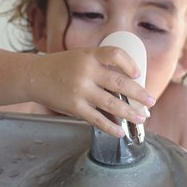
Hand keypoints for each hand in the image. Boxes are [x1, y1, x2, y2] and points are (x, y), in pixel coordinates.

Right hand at [29, 47, 154, 136]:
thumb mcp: (82, 57)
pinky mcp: (75, 107)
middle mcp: (86, 72)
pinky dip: (111, 127)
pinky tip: (120, 132)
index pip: (115, 54)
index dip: (130, 63)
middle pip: (120, 83)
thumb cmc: (62, 67)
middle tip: (151, 101)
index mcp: (90, 56)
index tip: (138, 74)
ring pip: (112, 104)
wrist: (35, 77)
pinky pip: (98, 119)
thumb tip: (128, 86)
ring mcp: (81, 91)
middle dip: (139, 94)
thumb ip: (101, 67)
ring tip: (141, 118)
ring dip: (130, 112)